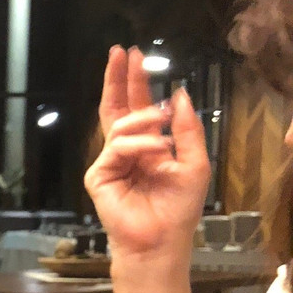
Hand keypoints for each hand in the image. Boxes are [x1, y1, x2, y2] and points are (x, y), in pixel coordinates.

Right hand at [84, 46, 210, 264]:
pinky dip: (138, 147)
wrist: (161, 240)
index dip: (135, 82)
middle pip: (115, 107)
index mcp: (146, 147)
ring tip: (163, 137)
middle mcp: (124, 151)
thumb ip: (187, 129)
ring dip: (144, 123)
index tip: (134, 56)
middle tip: (120, 52)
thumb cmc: (178, 209)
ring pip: (119, 126)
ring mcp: (109, 163)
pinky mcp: (98, 176)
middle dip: (118, 79)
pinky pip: (116, 148)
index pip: (136, 108)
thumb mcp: (195, 162)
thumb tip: (177, 94)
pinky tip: (155, 153)